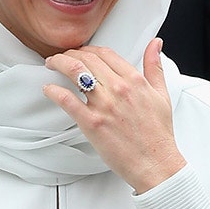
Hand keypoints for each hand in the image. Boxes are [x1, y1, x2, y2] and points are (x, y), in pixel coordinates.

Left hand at [43, 39, 185, 193]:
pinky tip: (48, 89)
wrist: (155, 163)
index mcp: (134, 80)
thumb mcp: (161, 95)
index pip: (106, 53)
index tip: (82, 52)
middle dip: (70, 54)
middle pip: (87, 58)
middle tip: (63, 58)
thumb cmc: (157, 135)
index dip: (90, 49)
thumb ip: (155, 67)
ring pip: (75, 72)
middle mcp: (118, 89)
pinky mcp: (92, 123)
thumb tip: (155, 44)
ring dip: (59, 63)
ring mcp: (104, 105)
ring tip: (52, 65)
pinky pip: (67, 100)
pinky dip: (54, 91)